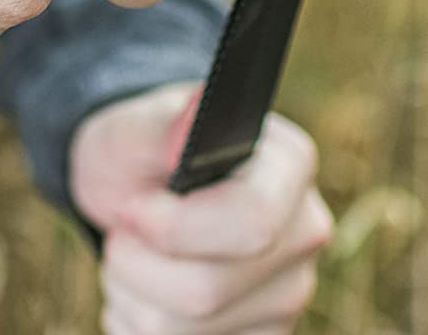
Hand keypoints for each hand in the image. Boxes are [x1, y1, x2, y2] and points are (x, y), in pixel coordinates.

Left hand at [71, 84, 333, 334]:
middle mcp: (305, 232)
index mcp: (290, 166)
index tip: (131, 209)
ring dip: (132, 297)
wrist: (139, 191)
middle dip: (137, 265)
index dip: (175, 228)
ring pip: (189, 331)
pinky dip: (141, 326)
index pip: (252, 222)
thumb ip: (162, 126)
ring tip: (131, 257)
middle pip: (208, 290)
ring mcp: (288, 293)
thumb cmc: (141, 152)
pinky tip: (145, 291)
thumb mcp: (136, 129)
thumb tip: (194, 115)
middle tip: (122, 228)